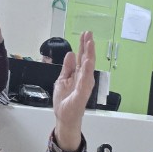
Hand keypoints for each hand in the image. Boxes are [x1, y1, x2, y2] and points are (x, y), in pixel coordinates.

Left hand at [51, 31, 93, 151]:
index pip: (82, 57)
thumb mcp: (62, 79)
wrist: (64, 117)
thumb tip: (70, 53)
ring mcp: (84, 85)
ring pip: (88, 67)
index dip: (83, 46)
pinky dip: (87, 71)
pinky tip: (88, 62)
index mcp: (78, 75)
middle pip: (86, 60)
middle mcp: (83, 78)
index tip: (85, 34)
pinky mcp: (82, 93)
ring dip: (89, 55)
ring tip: (90, 43)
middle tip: (89, 34)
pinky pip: (85, 80)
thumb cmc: (65, 101)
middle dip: (88, 47)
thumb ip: (67, 67)